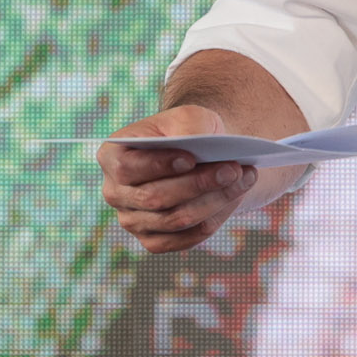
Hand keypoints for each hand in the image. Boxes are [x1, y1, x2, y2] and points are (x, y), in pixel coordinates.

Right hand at [99, 104, 258, 253]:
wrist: (198, 154)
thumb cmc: (188, 131)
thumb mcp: (188, 116)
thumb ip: (188, 125)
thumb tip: (196, 145)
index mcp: (112, 157)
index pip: (128, 167)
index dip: (159, 165)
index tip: (191, 159)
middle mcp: (115, 193)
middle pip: (154, 198)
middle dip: (198, 184)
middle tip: (233, 169)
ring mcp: (133, 221)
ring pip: (175, 220)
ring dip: (214, 200)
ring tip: (244, 179)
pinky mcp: (154, 241)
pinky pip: (185, 238)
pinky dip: (214, 218)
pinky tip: (233, 197)